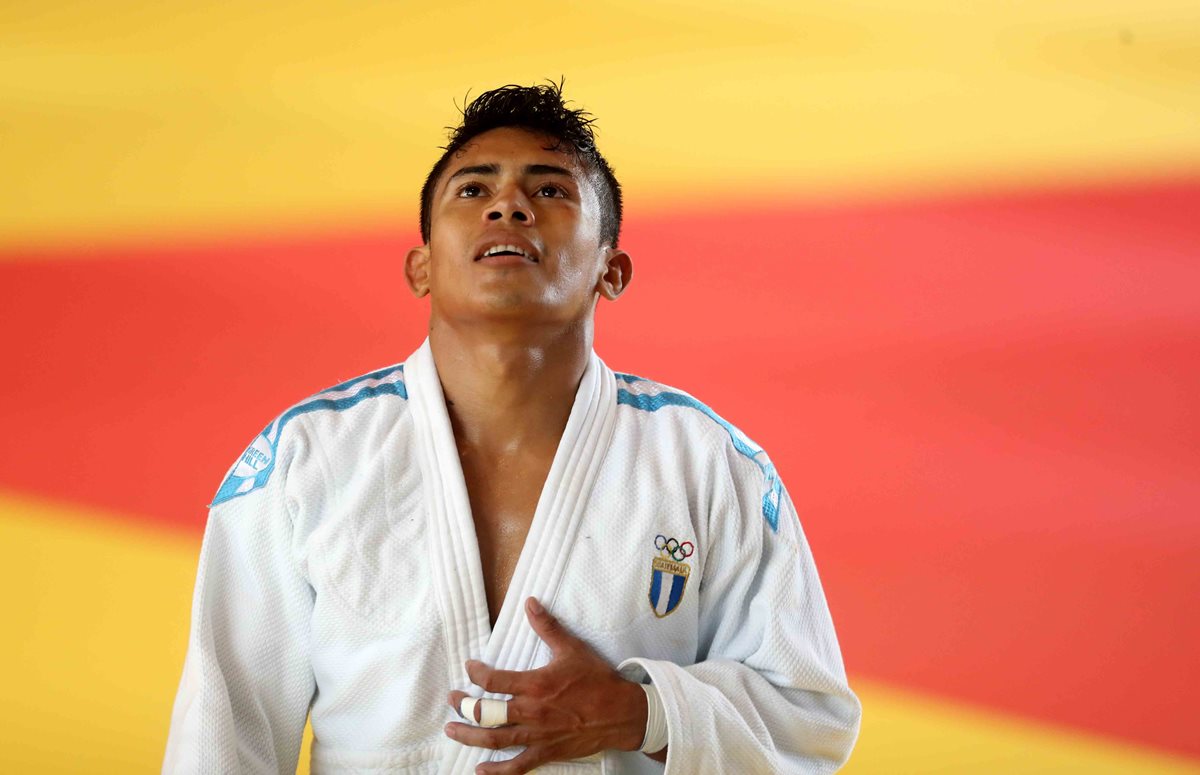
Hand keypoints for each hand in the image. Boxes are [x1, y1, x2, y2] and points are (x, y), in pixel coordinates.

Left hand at [445, 597, 647, 773]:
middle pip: (486, 713)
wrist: (622, 713)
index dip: (476, 674)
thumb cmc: (598, 681)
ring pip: (494, 740)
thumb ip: (547, 627)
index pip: (493, 681)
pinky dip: (497, 771)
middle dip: (464, 707)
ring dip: (469, 736)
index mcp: (535, 685)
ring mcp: (537, 735)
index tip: (469, 667)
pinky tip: (480, 770)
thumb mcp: (572, 648)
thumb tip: (530, 603)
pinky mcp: (546, 752)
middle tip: (453, 700)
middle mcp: (531, 712)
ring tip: (452, 730)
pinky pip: (517, 766)